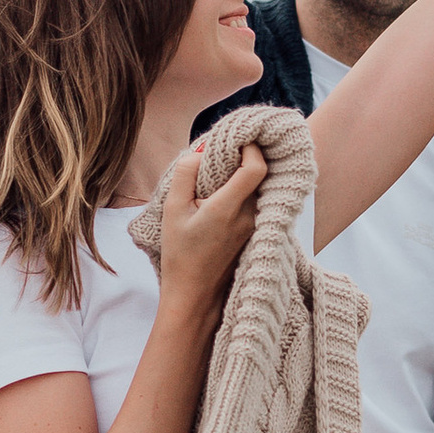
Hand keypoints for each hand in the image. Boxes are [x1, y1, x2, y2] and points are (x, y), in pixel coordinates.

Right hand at [154, 143, 266, 313]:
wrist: (195, 293)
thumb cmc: (180, 254)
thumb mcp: (172, 210)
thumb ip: (185, 174)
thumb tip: (201, 153)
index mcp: (229, 208)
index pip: (256, 168)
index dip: (251, 147)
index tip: (236, 139)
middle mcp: (249, 216)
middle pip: (261, 173)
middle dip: (246, 156)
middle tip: (225, 151)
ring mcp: (256, 225)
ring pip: (260, 187)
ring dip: (245, 173)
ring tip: (222, 171)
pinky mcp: (255, 232)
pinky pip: (257, 201)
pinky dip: (246, 189)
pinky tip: (226, 191)